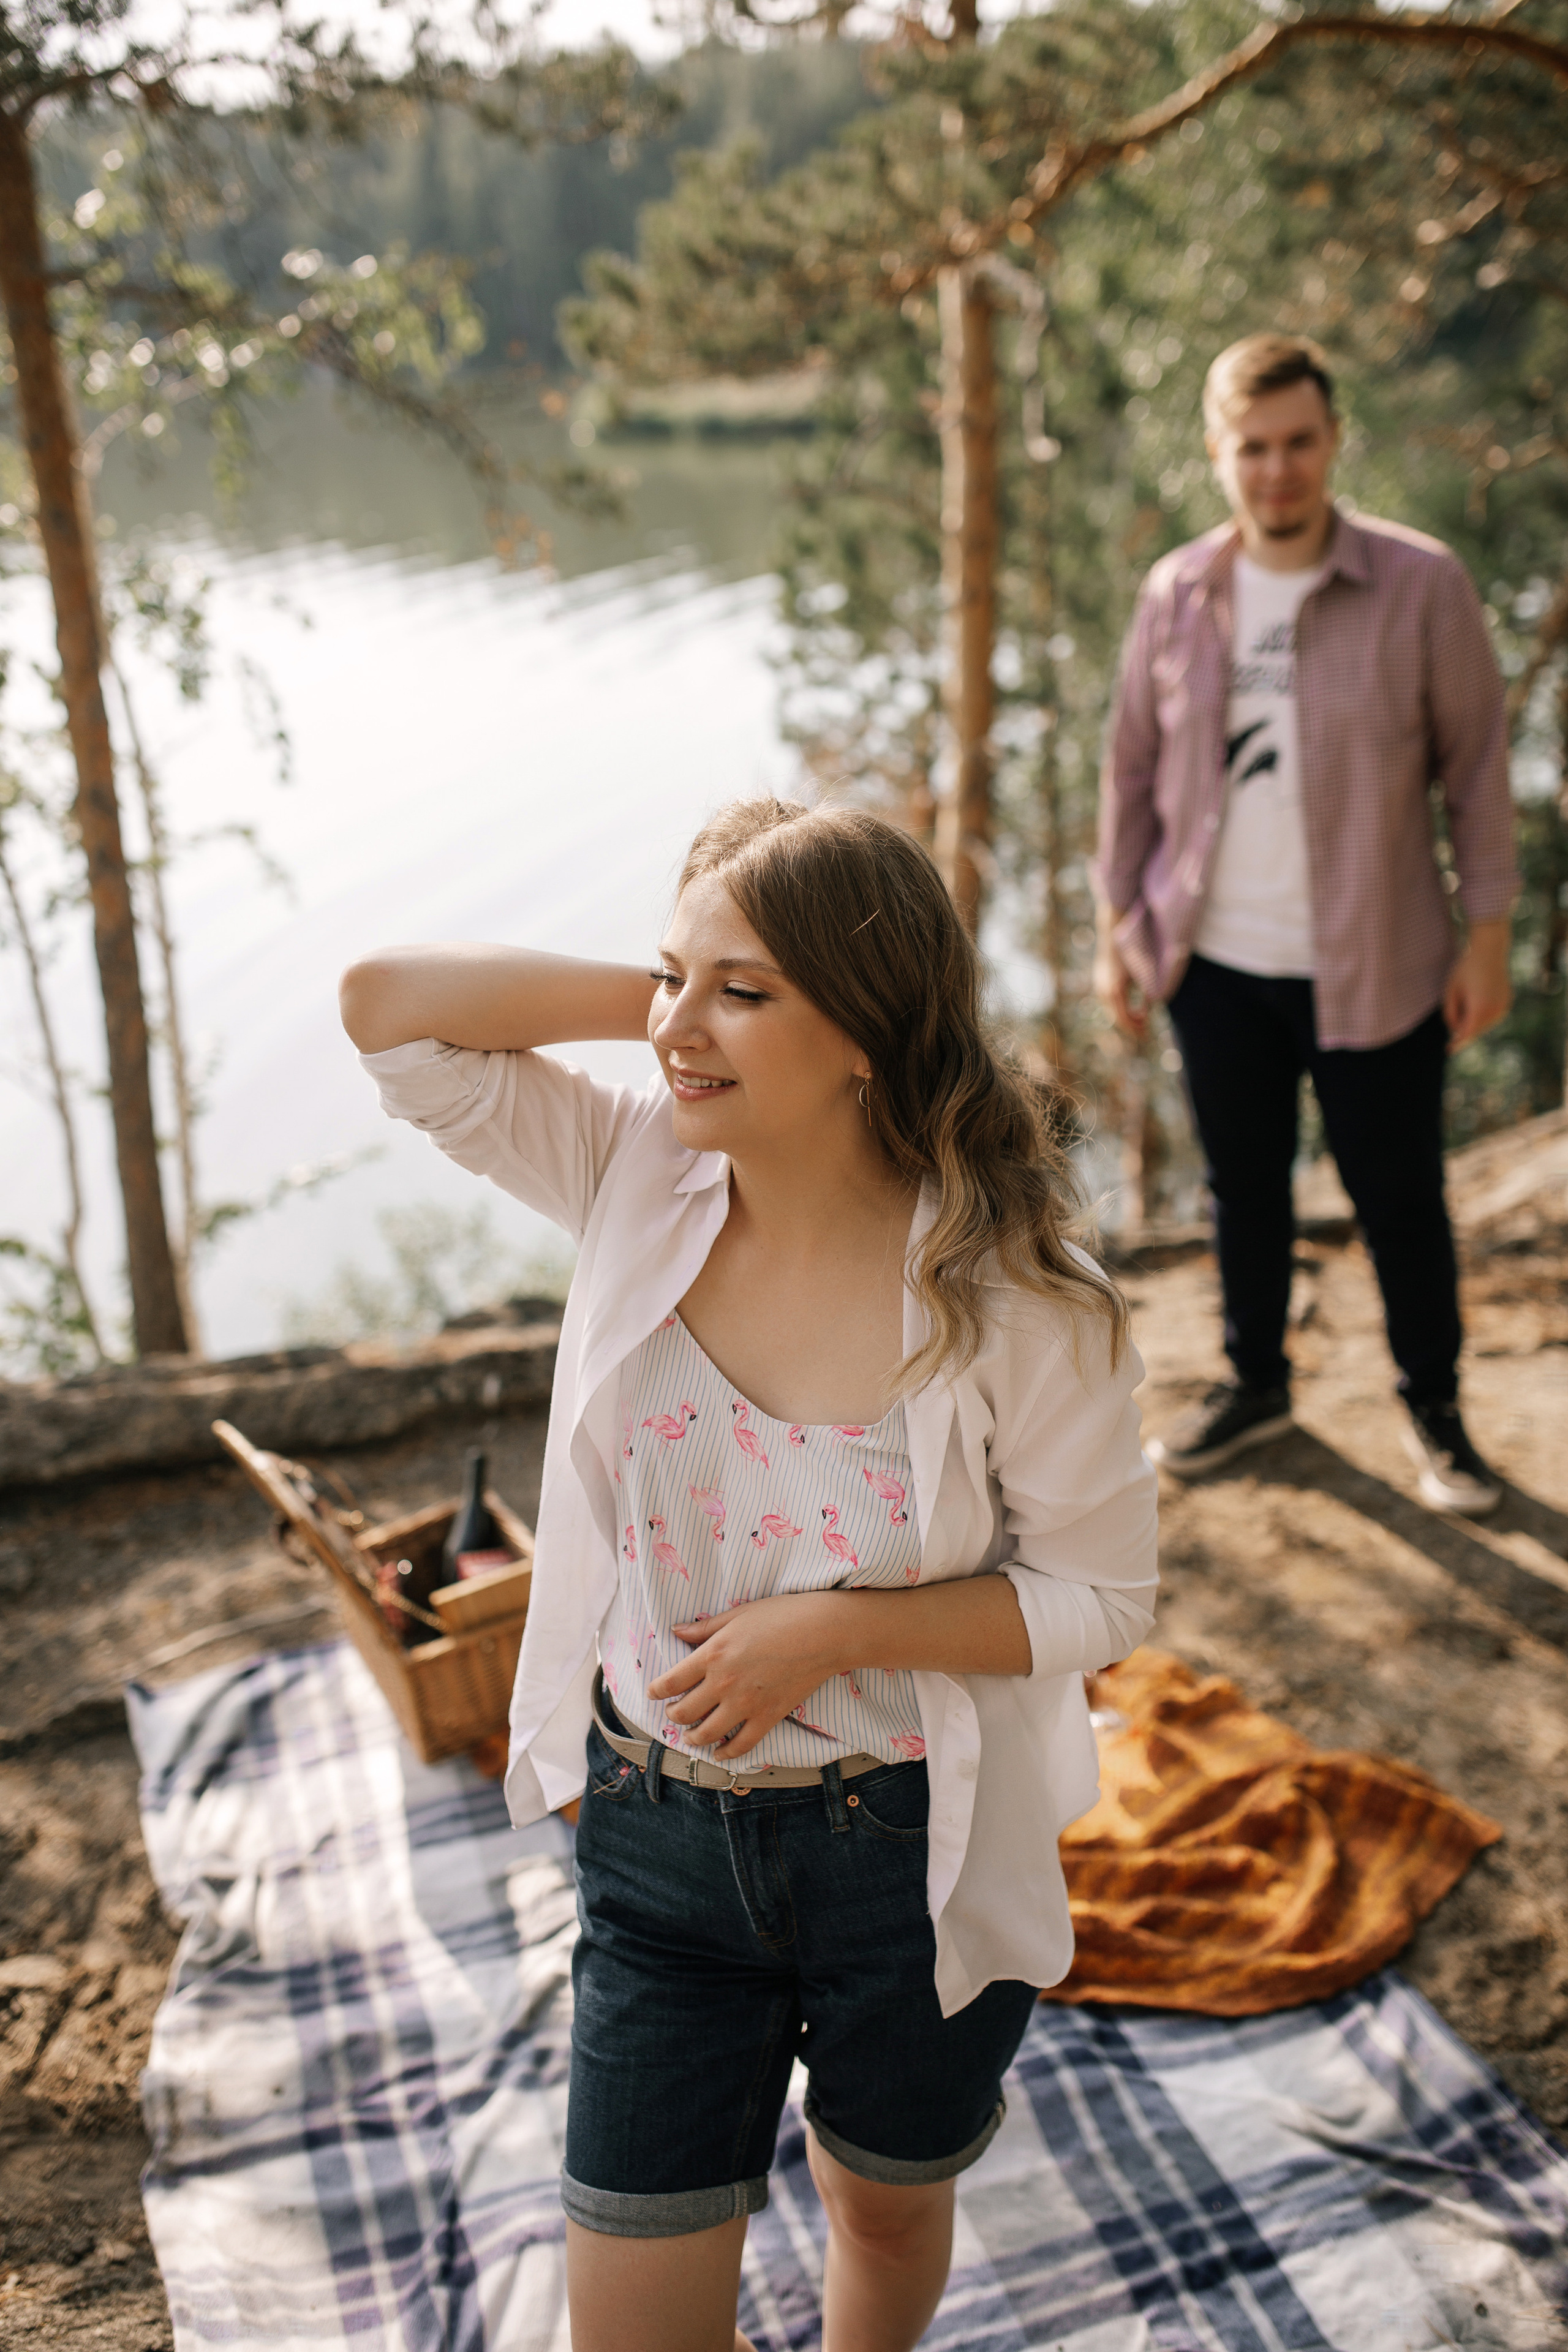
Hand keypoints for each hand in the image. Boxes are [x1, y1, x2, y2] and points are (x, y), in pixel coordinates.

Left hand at [648, 1594, 848, 1762]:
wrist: (823, 1633)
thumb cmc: (781, 1615)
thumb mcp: (737, 1614)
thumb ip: (704, 1628)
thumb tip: (676, 1631)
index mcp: (712, 1655)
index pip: (671, 1681)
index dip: (657, 1690)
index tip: (653, 1693)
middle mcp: (723, 1684)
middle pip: (684, 1712)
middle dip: (674, 1715)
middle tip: (674, 1713)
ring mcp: (745, 1704)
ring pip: (707, 1734)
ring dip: (693, 1739)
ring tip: (691, 1737)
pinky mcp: (768, 1717)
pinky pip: (741, 1745)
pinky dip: (727, 1753)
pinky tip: (721, 1753)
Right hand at [1093, 926, 1146, 1038]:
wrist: (1111, 932)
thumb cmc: (1131, 951)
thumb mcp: (1143, 973)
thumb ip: (1146, 992)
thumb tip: (1148, 1010)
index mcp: (1115, 990)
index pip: (1124, 1019)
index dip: (1135, 1029)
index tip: (1146, 1035)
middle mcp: (1104, 990)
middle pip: (1116, 1018)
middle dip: (1131, 1026)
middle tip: (1145, 1032)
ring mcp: (1099, 986)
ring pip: (1112, 1011)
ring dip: (1126, 1017)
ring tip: (1141, 1020)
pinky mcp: (1100, 981)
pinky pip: (1109, 1002)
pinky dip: (1120, 1009)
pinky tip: (1132, 1009)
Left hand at [1444, 920, 1511, 1051]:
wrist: (1489, 951)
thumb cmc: (1465, 969)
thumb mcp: (1450, 991)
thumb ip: (1450, 1013)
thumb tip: (1454, 1030)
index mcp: (1479, 1008)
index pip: (1466, 1033)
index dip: (1457, 1043)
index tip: (1449, 1051)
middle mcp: (1494, 1011)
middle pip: (1475, 1031)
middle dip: (1464, 1031)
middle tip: (1454, 1025)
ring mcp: (1503, 1008)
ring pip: (1484, 1025)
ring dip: (1473, 1023)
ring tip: (1467, 1002)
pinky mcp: (1507, 1004)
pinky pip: (1492, 1017)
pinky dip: (1482, 1017)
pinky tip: (1477, 1001)